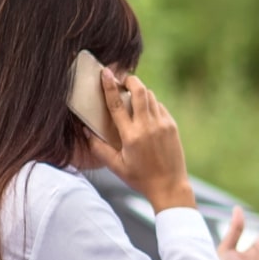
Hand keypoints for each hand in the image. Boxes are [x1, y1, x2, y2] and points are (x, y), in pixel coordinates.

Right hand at [89, 71, 194, 211]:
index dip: (109, 86)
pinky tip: (145, 111)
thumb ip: (98, 148)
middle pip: (139, 91)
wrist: (170, 187)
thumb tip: (86, 130)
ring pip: (151, 96)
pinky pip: (160, 107)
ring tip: (131, 95)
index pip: (116, 104)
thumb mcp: (115, 166)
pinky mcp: (172, 126)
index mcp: (131, 136)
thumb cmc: (140, 178)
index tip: (105, 72)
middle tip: (123, 79)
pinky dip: (151, 104)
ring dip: (140, 92)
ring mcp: (162, 125)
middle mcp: (148, 127)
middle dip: (130, 80)